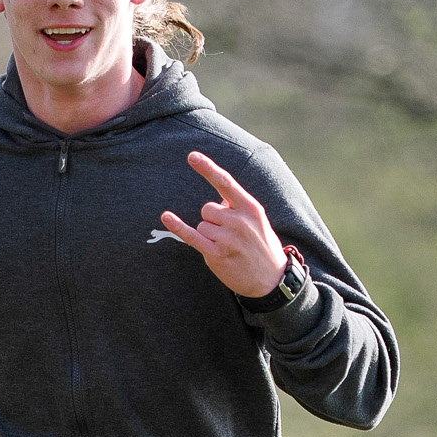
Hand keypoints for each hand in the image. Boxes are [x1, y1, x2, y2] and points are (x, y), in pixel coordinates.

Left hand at [156, 151, 288, 298]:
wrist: (270, 279)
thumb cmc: (262, 246)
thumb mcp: (257, 221)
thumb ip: (237, 207)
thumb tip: (216, 202)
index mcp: (250, 207)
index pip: (225, 182)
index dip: (207, 168)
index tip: (191, 156)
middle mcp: (238, 220)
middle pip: (207, 208)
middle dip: (213, 219)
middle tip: (229, 235)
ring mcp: (227, 238)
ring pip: (202, 224)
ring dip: (209, 234)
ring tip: (227, 246)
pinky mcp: (216, 254)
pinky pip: (192, 236)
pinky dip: (178, 227)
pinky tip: (166, 217)